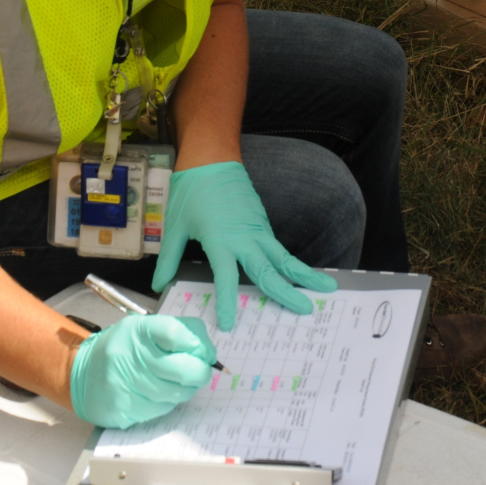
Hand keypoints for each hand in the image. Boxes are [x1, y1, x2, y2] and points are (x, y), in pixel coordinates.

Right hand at [69, 315, 216, 427]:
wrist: (82, 373)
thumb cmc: (123, 349)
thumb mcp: (145, 330)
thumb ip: (178, 333)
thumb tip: (208, 353)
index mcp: (137, 330)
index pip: (174, 332)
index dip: (198, 344)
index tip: (204, 351)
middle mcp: (128, 355)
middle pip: (181, 369)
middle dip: (199, 373)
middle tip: (201, 372)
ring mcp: (124, 384)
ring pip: (174, 393)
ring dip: (185, 390)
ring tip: (178, 383)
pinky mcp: (122, 408)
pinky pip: (160, 409)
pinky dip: (167, 403)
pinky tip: (158, 395)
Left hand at [151, 161, 337, 330]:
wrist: (212, 160)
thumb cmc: (191, 192)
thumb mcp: (175, 227)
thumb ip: (168, 260)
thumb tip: (159, 285)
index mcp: (220, 240)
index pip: (226, 278)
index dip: (227, 302)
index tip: (229, 324)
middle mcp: (244, 238)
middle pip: (268, 270)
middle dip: (287, 292)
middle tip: (306, 310)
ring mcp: (257, 230)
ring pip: (283, 258)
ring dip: (304, 274)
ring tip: (326, 287)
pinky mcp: (262, 224)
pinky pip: (279, 249)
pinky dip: (291, 263)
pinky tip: (302, 274)